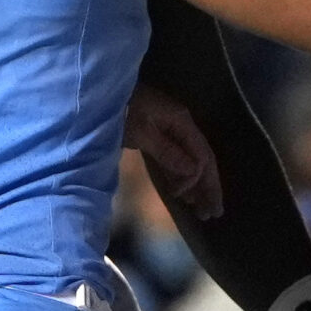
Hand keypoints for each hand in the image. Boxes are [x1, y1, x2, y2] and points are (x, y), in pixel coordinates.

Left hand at [125, 82, 224, 218]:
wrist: (97, 97)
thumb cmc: (121, 112)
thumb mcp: (142, 133)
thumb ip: (168, 152)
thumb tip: (193, 171)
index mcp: (181, 121)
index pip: (200, 153)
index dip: (199, 179)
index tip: (187, 199)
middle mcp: (181, 126)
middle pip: (201, 158)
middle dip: (208, 186)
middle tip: (213, 213)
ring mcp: (170, 131)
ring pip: (189, 161)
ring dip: (195, 186)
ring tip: (201, 210)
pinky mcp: (157, 137)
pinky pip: (174, 160)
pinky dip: (179, 178)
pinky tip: (182, 194)